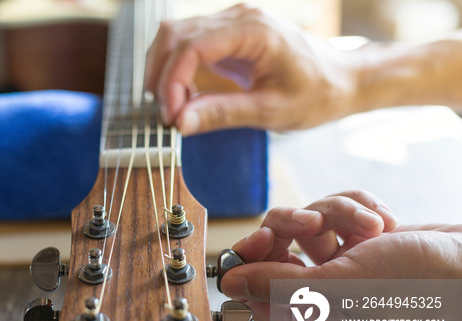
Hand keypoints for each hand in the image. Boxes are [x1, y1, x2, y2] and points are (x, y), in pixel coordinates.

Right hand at [144, 3, 355, 133]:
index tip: (171, 117)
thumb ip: (223, 113)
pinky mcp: (227, 35)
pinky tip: (185, 97)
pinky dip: (176, 70)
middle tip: (167, 116)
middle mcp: (239, 17)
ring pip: (174, 36)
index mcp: (254, 30)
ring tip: (173, 108)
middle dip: (160, 76)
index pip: (191, 46)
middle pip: (174, 34)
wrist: (341, 80)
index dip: (171, 82)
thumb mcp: (271, 111)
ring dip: (164, 71)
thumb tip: (180, 121)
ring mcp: (232, 23)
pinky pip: (187, 45)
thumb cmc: (316, 94)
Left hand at [221, 190, 461, 320]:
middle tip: (315, 222)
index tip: (266, 240)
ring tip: (371, 227)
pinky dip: (359, 208)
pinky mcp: (355, 242)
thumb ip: (275, 286)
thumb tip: (228, 284)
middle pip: (272, 244)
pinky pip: (334, 210)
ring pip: (306, 220)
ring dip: (338, 213)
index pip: (250, 286)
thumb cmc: (413, 284)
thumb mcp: (337, 287)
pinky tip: (383, 223)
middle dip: (298, 224)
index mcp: (306, 320)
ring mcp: (337, 266)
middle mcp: (316, 294)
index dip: (251, 258)